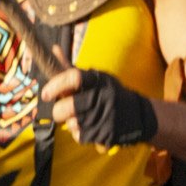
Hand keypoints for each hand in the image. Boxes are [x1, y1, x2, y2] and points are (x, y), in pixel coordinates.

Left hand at [44, 68, 158, 147]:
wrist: (139, 115)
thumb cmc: (109, 93)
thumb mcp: (95, 78)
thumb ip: (71, 68)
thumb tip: (53, 49)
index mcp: (97, 80)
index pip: (73, 77)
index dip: (56, 85)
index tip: (45, 94)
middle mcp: (102, 97)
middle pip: (67, 107)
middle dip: (58, 112)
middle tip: (60, 110)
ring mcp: (105, 116)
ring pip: (72, 124)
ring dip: (71, 123)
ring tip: (83, 117)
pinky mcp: (106, 134)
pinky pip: (79, 136)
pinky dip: (80, 133)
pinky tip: (91, 126)